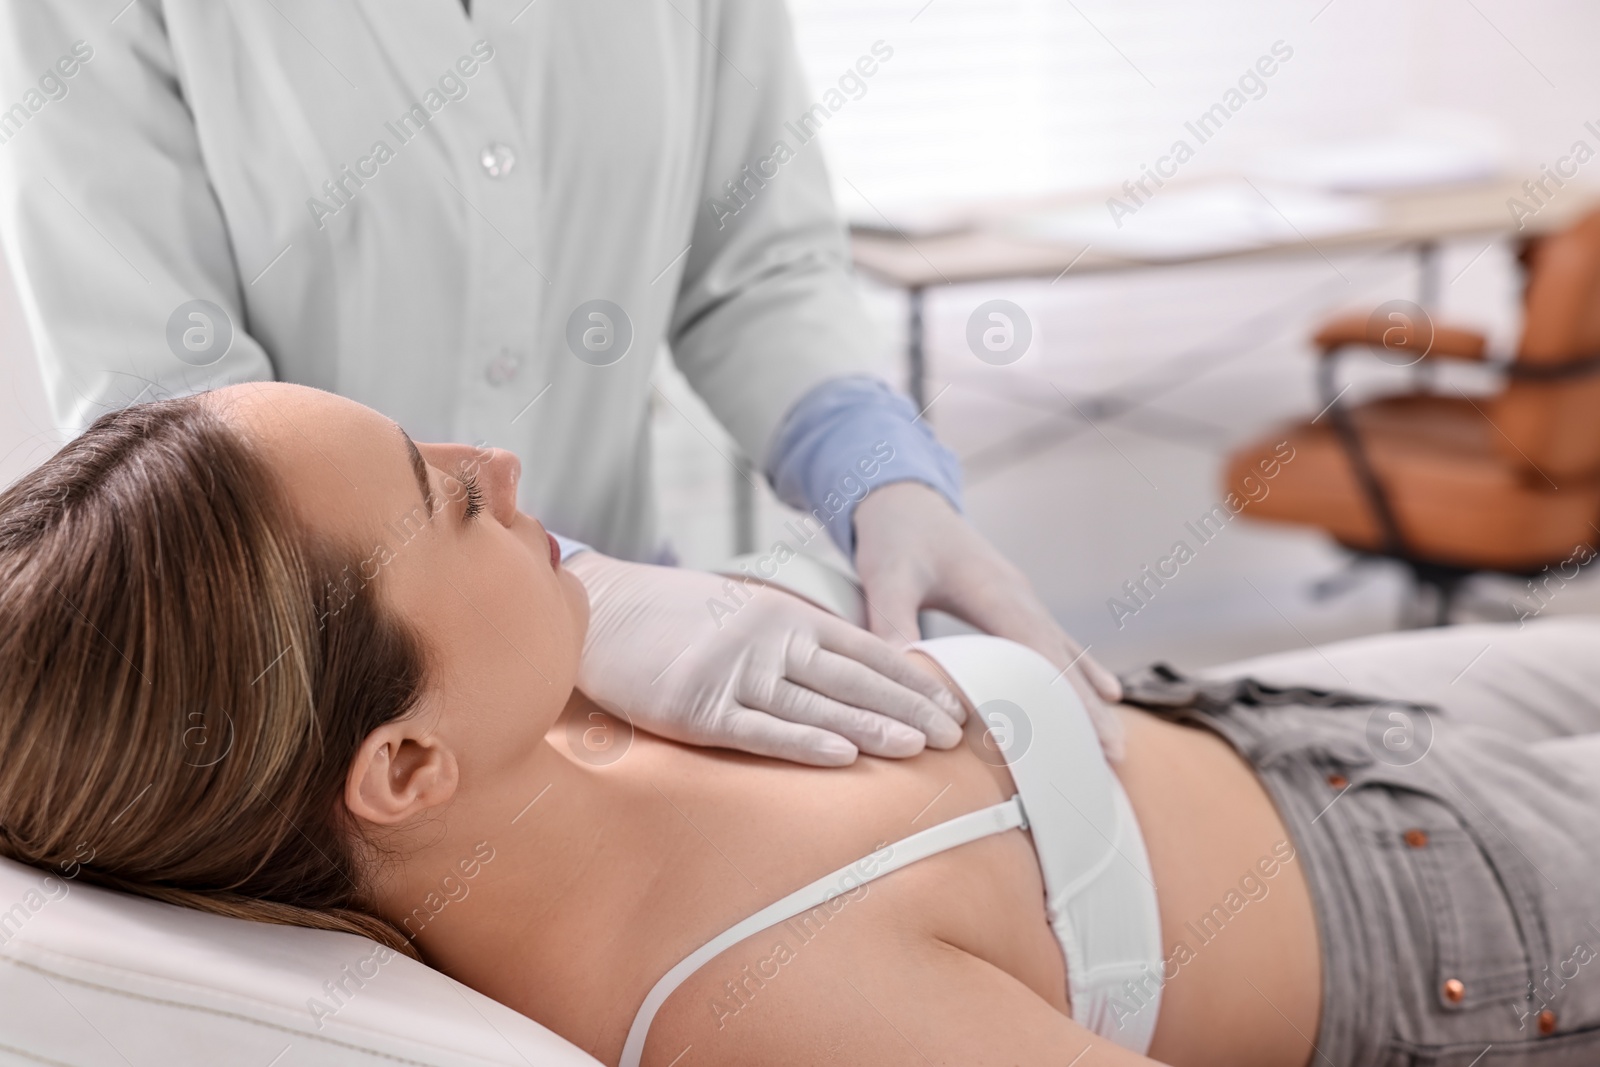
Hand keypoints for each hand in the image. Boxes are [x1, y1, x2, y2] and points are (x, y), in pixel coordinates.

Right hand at [565, 552, 965, 765]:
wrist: (599, 611)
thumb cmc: (672, 616)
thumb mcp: (742, 610)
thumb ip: (791, 637)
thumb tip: (845, 669)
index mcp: (784, 614)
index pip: (865, 650)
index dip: (911, 680)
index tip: (950, 705)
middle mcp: (768, 638)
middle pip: (852, 677)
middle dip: (907, 708)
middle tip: (952, 735)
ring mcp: (734, 672)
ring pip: (816, 703)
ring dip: (870, 726)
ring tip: (916, 748)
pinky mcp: (698, 706)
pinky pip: (759, 729)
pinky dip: (802, 742)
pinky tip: (840, 755)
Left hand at [852, 482, 1125, 755]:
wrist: (904, 496)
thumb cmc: (896, 535)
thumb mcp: (886, 576)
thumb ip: (891, 621)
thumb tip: (900, 670)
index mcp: (995, 590)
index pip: (1040, 651)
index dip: (1067, 694)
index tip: (1090, 732)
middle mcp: (1018, 595)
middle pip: (1063, 657)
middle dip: (1089, 705)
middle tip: (1114, 755)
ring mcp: (1020, 598)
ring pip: (1064, 651)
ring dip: (1088, 694)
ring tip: (1112, 741)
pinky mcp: (1013, 602)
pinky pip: (1052, 641)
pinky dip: (1076, 670)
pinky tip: (1103, 693)